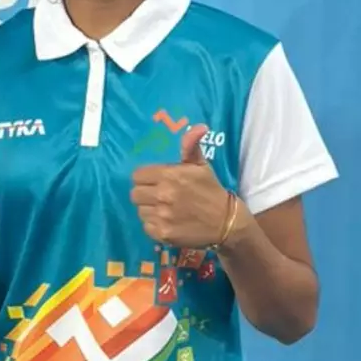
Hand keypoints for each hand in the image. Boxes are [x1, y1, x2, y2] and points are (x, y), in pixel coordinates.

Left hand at [131, 124, 237, 247]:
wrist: (226, 222)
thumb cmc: (211, 191)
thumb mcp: (202, 165)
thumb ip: (191, 145)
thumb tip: (199, 127)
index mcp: (169, 175)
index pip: (137, 176)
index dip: (145, 178)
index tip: (155, 182)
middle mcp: (162, 195)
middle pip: (135, 194)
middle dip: (145, 194)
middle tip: (159, 196)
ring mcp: (162, 216)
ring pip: (140, 211)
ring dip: (149, 210)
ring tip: (165, 209)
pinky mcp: (163, 233)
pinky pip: (146, 226)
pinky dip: (155, 225)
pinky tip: (168, 222)